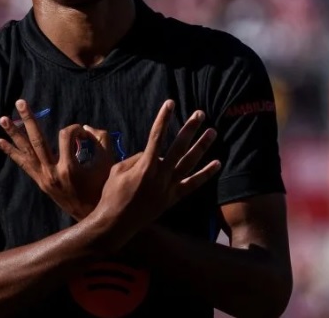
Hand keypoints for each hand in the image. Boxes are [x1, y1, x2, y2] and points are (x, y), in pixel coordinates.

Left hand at [0, 100, 115, 219]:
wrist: (91, 216)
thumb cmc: (102, 188)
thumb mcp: (108, 163)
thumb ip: (102, 139)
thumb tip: (86, 127)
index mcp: (69, 168)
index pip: (66, 136)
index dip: (75, 129)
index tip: (85, 134)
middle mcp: (52, 173)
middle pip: (37, 140)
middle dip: (28, 120)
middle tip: (20, 102)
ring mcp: (43, 178)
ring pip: (26, 152)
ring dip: (14, 134)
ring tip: (3, 119)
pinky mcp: (40, 182)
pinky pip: (23, 165)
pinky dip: (12, 153)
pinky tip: (0, 142)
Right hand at [92, 100, 220, 250]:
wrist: (115, 224)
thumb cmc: (111, 195)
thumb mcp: (118, 170)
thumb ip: (136, 158)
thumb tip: (151, 152)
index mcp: (145, 166)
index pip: (156, 136)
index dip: (164, 118)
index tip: (170, 103)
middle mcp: (161, 176)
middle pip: (179, 147)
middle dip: (190, 128)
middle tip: (200, 114)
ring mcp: (169, 188)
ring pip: (190, 163)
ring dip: (202, 146)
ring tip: (212, 132)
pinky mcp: (172, 199)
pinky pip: (193, 184)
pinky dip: (205, 174)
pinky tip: (217, 163)